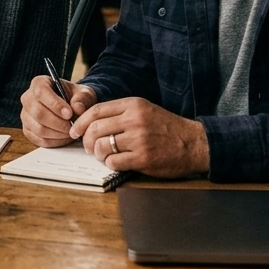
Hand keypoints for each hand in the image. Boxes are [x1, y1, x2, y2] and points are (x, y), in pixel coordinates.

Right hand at [20, 75, 97, 146]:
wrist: (72, 108)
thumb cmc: (76, 98)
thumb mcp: (84, 94)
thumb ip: (82, 98)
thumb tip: (77, 108)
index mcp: (39, 83)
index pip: (41, 92)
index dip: (55, 104)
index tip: (69, 114)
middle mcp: (28, 98)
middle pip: (38, 113)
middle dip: (58, 123)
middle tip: (72, 127)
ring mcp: (25, 115)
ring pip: (38, 128)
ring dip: (57, 134)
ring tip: (70, 132)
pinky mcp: (27, 130)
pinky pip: (39, 139)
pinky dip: (54, 141)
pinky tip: (64, 137)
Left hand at [71, 97, 208, 178]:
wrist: (194, 143)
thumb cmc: (166, 128)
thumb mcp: (144, 111)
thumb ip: (120, 113)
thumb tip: (91, 123)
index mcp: (133, 105)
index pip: (96, 110)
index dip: (81, 122)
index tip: (75, 130)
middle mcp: (134, 120)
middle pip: (95, 129)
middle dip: (86, 140)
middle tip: (88, 147)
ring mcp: (139, 139)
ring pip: (102, 146)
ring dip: (98, 154)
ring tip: (104, 155)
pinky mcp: (143, 158)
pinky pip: (114, 161)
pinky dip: (110, 164)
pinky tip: (117, 162)